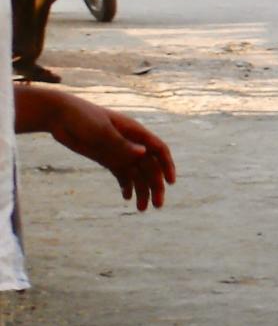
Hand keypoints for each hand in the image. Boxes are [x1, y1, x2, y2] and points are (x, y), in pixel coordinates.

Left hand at [38, 91, 176, 210]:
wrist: (59, 116)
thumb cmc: (82, 117)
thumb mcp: (101, 130)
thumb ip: (121, 144)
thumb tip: (143, 154)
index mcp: (135, 132)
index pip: (158, 150)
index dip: (167, 166)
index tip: (170, 183)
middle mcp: (131, 143)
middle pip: (150, 167)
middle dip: (155, 186)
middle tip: (156, 205)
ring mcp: (119, 152)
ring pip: (137, 174)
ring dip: (142, 191)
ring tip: (141, 209)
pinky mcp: (107, 159)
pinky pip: (122, 175)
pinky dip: (127, 187)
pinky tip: (127, 198)